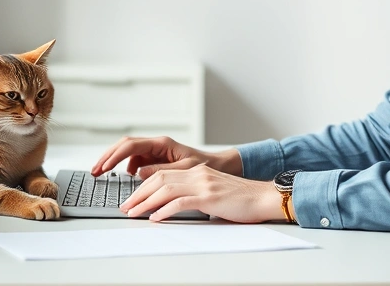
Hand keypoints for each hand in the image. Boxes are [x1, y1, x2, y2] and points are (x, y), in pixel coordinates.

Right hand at [91, 136, 241, 177]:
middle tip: (94, 171)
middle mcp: (156, 144)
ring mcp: (155, 151)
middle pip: (124, 145)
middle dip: (107, 157)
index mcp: (162, 144)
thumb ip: (162, 171)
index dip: (114, 156)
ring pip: (128, 152)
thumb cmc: (205, 167)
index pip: (131, 145)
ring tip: (103, 174)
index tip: (102, 167)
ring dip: (114, 162)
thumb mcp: (185, 170)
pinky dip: (126, 167)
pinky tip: (126, 177)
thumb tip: (138, 173)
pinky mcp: (156, 158)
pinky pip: (136, 160)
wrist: (218, 166)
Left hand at [120, 163, 283, 222]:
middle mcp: (198, 174)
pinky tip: (156, 218)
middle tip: (126, 206)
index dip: (143, 186)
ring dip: (146, 202)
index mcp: (197, 171)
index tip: (132, 199)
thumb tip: (172, 206)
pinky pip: (181, 202)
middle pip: (159, 180)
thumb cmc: (241, 199)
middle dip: (139, 194)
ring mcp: (204, 184)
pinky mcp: (210, 197)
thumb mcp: (213, 192)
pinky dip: (165, 210)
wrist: (264, 197)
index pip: (163, 175)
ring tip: (134, 213)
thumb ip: (194, 194)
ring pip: (166, 189)